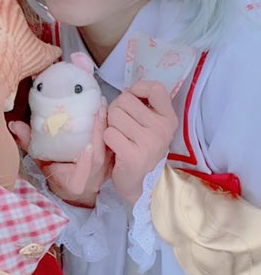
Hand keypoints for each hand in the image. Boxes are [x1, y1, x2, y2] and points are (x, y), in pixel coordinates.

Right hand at [10, 104, 111, 207]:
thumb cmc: (55, 172)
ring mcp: (105, 171)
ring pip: (107, 149)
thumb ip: (28, 143)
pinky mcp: (111, 162)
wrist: (75, 187)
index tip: (87, 147)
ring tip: (102, 105)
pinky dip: (110, 128)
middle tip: (96, 109)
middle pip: (98, 157)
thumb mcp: (40, 160)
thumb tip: (14, 124)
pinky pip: (112, 144)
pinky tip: (107, 112)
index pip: (81, 175)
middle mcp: (92, 178)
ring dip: (106, 126)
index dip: (85, 162)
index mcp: (74, 183)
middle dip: (99, 132)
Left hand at [103, 80, 177, 204]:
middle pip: (125, 100)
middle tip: (120, 126)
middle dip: (116, 110)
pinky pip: (108, 133)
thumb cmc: (142, 151)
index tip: (132, 99)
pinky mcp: (133, 156)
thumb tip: (125, 90)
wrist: (143, 186)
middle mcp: (162, 129)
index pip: (156, 88)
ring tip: (118, 138)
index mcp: (168, 118)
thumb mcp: (151, 127)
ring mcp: (149, 143)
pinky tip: (115, 149)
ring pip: (113, 116)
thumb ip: (143, 107)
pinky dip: (106, 140)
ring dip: (110, 126)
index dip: (138, 89)